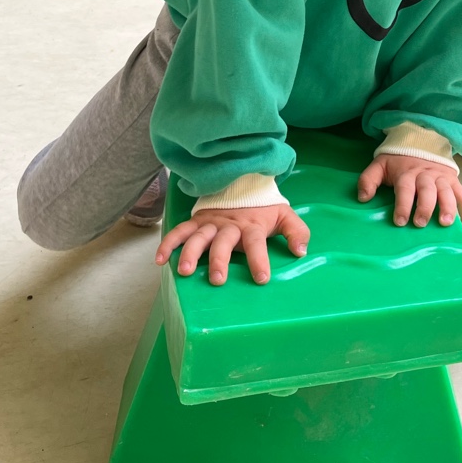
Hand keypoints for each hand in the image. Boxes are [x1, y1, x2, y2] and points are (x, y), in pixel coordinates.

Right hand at [155, 203, 309, 285]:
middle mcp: (230, 225)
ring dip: (190, 253)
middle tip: (217, 279)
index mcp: (252, 226)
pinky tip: (160, 260)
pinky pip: (181, 231)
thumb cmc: (263, 208)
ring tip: (184, 271)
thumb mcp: (284, 216)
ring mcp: (211, 223)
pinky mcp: (197, 222)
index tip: (261, 278)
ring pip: (200, 237)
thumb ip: (297, 232)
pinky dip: (169, 243)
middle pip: (224, 242)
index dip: (259, 259)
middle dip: (219, 260)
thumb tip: (301, 251)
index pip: (256, 243)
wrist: (243, 183)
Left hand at [358, 154, 461, 231]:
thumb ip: (368, 179)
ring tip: (446, 223)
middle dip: (425, 207)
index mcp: (407, 172)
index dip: (402, 204)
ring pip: (447, 192)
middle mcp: (426, 175)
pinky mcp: (453, 182)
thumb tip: (362, 198)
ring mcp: (441, 178)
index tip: (399, 220)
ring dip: (448, 207)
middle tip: (420, 223)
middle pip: (427, 190)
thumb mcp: (380, 165)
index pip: (405, 188)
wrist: (420, 141)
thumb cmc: (398, 160)